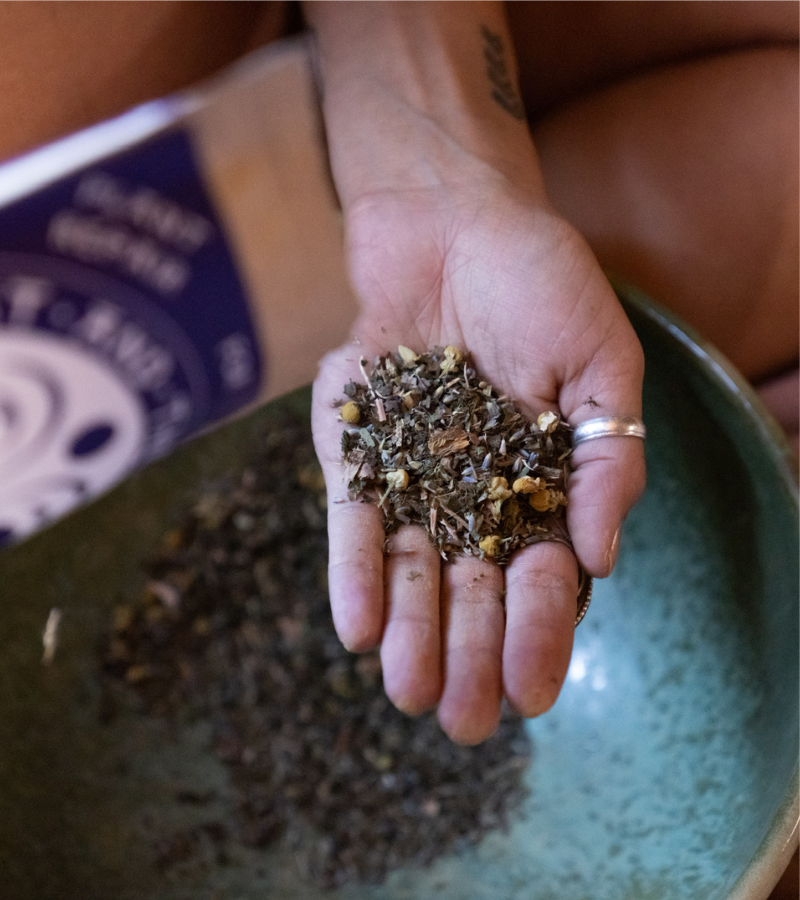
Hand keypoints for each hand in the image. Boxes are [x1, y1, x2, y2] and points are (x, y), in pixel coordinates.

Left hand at [312, 177, 644, 743]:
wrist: (448, 219)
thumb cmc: (538, 281)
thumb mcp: (602, 359)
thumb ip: (609, 454)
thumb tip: (603, 556)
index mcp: (538, 484)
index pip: (541, 577)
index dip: (539, 634)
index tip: (532, 692)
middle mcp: (472, 494)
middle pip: (469, 590)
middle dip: (467, 655)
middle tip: (462, 723)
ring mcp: (410, 477)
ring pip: (409, 570)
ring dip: (407, 632)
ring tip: (406, 693)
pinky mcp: (352, 451)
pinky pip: (351, 520)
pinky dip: (353, 569)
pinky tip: (354, 627)